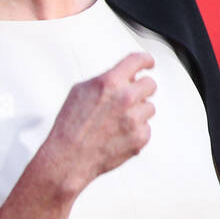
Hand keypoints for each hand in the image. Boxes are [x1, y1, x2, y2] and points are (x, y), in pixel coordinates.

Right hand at [43, 51, 156, 195]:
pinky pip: (146, 127)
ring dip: (138, 112)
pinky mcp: (140, 137)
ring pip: (149, 107)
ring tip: (116, 122)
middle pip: (150, 84)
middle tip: (130, 98)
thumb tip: (124, 76)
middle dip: (141, 89)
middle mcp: (125, 98)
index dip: (146, 60)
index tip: (148, 63)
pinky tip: (118, 135)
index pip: (137, 61)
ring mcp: (135, 118)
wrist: (69, 158)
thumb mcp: (81, 91)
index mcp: (110, 83)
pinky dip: (136, 131)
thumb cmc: (70, 126)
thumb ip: (106, 80)